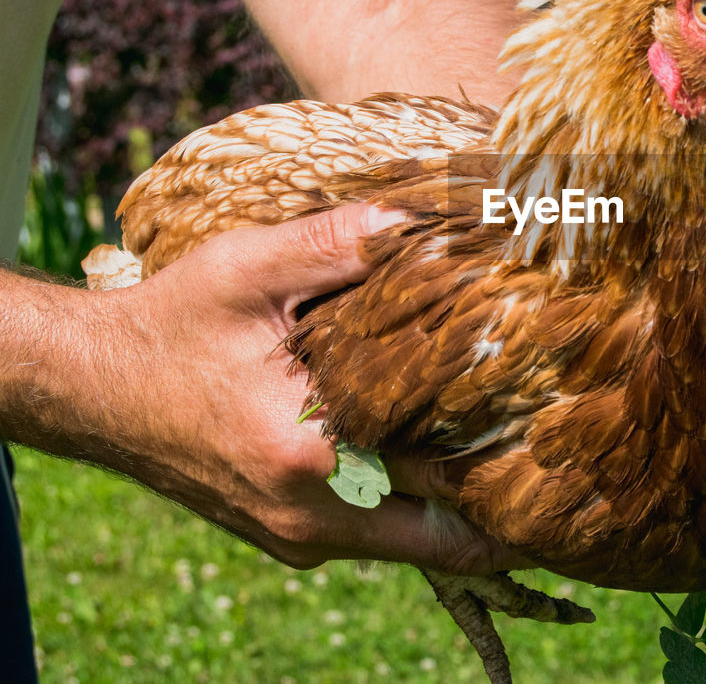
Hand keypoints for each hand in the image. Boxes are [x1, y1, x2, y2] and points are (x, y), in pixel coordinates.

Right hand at [3, 205, 524, 574]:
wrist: (90, 388)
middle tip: (555, 451)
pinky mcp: (289, 532)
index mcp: (307, 460)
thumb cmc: (167, 328)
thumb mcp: (243, 271)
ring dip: (458, 503)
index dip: (510, 475)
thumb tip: (420, 218)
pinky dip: (414, 500)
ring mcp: (298, 538)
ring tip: (512, 446)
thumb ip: (333, 244)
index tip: (561, 441)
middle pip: (442, 538)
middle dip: (499, 503)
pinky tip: (440, 449)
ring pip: (411, 539)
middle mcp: (309, 521)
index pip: (444, 498)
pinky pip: (376, 529)